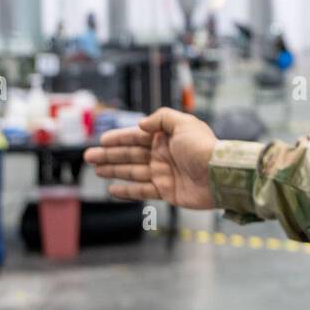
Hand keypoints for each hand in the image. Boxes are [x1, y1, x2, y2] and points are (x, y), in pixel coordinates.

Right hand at [84, 108, 218, 208]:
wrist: (220, 176)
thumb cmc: (204, 148)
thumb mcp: (184, 123)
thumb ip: (162, 119)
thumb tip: (141, 124)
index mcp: (167, 138)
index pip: (137, 137)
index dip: (119, 138)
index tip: (102, 140)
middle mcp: (164, 155)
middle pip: (131, 154)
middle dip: (109, 155)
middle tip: (89, 157)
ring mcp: (164, 174)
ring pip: (133, 171)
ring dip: (114, 170)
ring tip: (96, 169)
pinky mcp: (167, 191)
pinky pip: (142, 191)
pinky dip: (127, 191)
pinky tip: (112, 189)